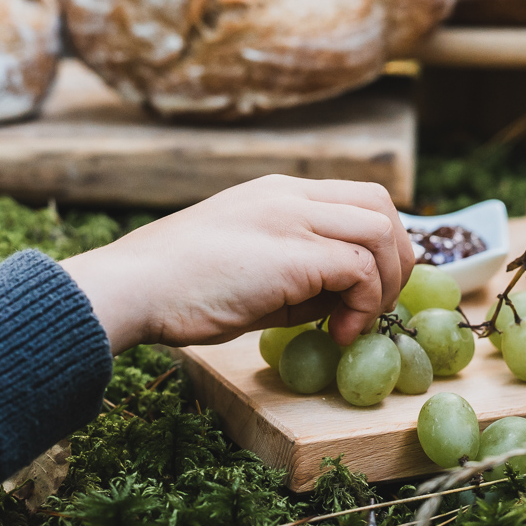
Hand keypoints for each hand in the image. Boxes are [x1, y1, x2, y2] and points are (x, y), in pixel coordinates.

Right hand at [59, 175, 411, 353]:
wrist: (130, 288)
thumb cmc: (177, 289)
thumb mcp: (250, 272)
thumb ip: (300, 275)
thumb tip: (348, 300)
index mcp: (276, 193)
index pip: (355, 198)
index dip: (376, 244)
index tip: (364, 291)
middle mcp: (288, 194)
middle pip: (379, 203)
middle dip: (395, 257)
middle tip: (375, 306)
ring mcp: (290, 217)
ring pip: (379, 229)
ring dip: (383, 282)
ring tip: (355, 323)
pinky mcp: (291, 252)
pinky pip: (358, 266)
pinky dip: (363, 303)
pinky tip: (338, 332)